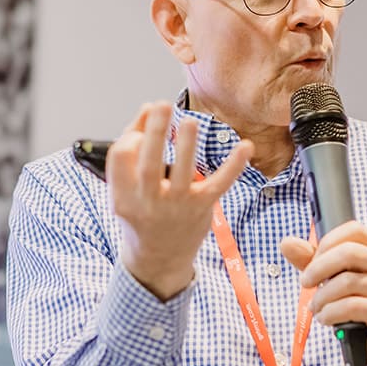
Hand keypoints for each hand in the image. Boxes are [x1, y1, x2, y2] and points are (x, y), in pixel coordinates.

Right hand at [110, 101, 252, 299]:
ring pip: (183, 174)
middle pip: (149, 165)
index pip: (121, 159)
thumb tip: (148, 108)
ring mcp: (177, 206)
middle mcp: (148, 202)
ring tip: (190, 122)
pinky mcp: (202, 207)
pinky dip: (234, 166)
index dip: (132, 135)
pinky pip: (220, 184)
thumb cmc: (141, 213)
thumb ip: (133, 149)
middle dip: (156, 134)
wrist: (158, 260)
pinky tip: (245, 146)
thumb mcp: (124, 189)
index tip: (144, 124)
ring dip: (188, 147)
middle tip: (162, 106)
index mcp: (123, 195)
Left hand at [280, 221, 366, 365]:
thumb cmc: (361, 307)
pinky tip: (326, 319)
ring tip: (316, 308)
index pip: (353, 230)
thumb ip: (313, 260)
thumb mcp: (337, 279)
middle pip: (348, 252)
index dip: (326, 243)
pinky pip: (350, 306)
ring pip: (346, 282)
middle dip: (318, 268)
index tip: (312, 262)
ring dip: (321, 297)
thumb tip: (287, 243)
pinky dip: (330, 313)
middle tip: (305, 283)